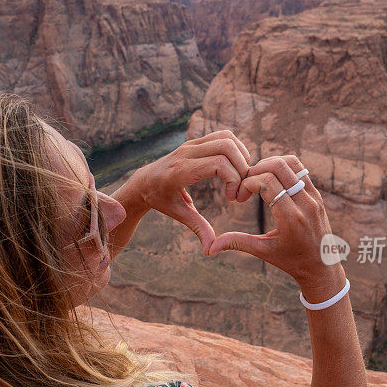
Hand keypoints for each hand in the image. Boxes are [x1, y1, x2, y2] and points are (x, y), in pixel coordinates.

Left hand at [132, 130, 250, 253]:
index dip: (234, 179)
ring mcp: (191, 144)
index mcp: (181, 171)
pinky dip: (235, 148)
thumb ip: (198, 229)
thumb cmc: (161, 200)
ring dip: (241, 156)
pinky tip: (235, 168)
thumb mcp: (178, 214)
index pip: (218, 164)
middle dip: (242, 168)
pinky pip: (223, 136)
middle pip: (227, 147)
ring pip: (227, 138)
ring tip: (240, 178)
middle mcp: (186, 153)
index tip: (233, 198)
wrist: (144, 181)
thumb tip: (211, 251)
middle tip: (240, 189)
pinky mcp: (195, 141)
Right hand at [207, 155, 345, 298]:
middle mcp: (305, 204)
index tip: (239, 197)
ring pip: (292, 163)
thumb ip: (237, 243)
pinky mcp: (317, 195)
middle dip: (256, 170)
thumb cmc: (291, 261)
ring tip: (257, 180)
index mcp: (291, 218)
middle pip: (279, 166)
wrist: (322, 267)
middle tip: (245, 184)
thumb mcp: (263, 252)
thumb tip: (210, 249)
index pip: (267, 182)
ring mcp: (314, 197)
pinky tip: (270, 181)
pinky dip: (283, 169)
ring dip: (270, 165)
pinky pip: (300, 170)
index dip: (247, 183)